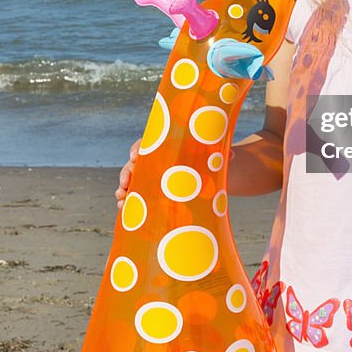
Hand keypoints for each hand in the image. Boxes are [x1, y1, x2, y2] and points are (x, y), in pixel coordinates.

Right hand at [115, 139, 237, 208]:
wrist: (211, 178)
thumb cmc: (210, 162)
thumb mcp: (215, 157)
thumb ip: (219, 154)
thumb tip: (229, 155)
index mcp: (166, 146)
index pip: (147, 143)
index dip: (138, 149)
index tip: (136, 156)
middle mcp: (154, 160)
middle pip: (134, 163)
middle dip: (127, 172)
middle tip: (126, 182)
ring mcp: (150, 177)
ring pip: (131, 180)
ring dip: (123, 188)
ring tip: (122, 197)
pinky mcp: (150, 194)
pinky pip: (134, 196)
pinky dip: (127, 201)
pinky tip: (123, 208)